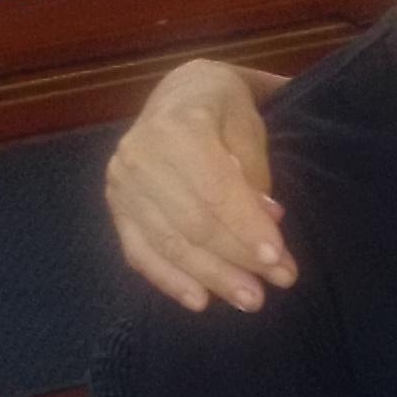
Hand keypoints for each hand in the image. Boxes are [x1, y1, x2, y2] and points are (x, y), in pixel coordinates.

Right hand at [106, 65, 288, 312]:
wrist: (177, 96)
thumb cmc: (222, 110)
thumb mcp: (248, 126)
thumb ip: (254, 175)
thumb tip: (267, 222)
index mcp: (176, 127)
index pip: (214, 190)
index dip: (246, 228)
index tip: (278, 258)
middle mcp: (140, 156)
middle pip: (193, 224)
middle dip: (238, 259)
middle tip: (281, 281)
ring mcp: (121, 185)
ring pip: (170, 244)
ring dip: (212, 278)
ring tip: (251, 300)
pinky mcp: (115, 208)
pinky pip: (140, 253)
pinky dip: (170, 281)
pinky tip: (200, 301)